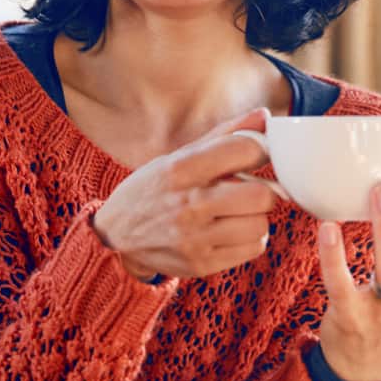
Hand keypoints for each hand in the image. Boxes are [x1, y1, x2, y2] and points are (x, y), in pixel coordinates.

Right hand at [92, 108, 278, 280]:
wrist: (115, 235)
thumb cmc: (154, 189)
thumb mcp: (179, 157)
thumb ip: (224, 135)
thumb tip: (265, 115)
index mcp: (181, 169)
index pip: (244, 151)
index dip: (260, 150)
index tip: (255, 155)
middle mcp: (187, 205)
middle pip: (261, 196)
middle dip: (263, 190)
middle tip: (249, 190)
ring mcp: (194, 239)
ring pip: (261, 225)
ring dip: (255, 217)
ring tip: (236, 212)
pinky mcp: (202, 264)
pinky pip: (254, 248)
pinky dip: (249, 238)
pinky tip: (230, 231)